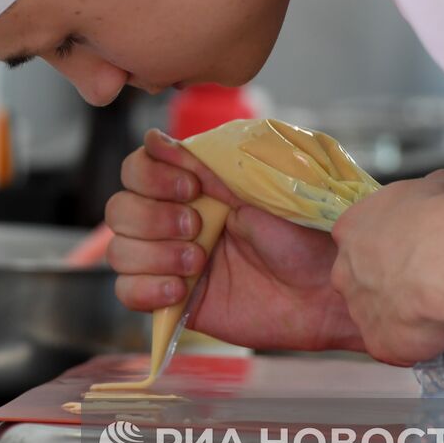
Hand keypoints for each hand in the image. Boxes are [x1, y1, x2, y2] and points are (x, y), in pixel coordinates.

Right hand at [105, 130, 365, 352]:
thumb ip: (206, 166)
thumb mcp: (256, 188)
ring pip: (119, 251)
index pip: (136, 169)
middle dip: (152, 218)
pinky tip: (180, 289)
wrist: (324, 289)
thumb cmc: (303, 234)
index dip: (151, 177)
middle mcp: (174, 220)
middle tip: (196, 227)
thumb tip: (158, 141)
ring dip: (152, 254)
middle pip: (119, 209)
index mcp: (192, 186)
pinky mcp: (174, 300)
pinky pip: (127, 292)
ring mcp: (170, 260)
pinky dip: (145, 288)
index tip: (191, 188)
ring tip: (197, 262)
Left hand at [329, 170, 443, 365]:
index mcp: (350, 228)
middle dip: (391, 280)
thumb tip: (442, 194)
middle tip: (428, 278)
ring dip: (404, 312)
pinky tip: (442, 329)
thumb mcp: (439, 184)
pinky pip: (398, 345)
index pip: (360, 237)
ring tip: (439, 304)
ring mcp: (359, 310)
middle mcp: (345, 270)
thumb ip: (427, 194)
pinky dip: (418, 341)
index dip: (390, 243)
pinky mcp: (379, 344)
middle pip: (362, 278)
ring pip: (379, 315)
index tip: (417, 246)